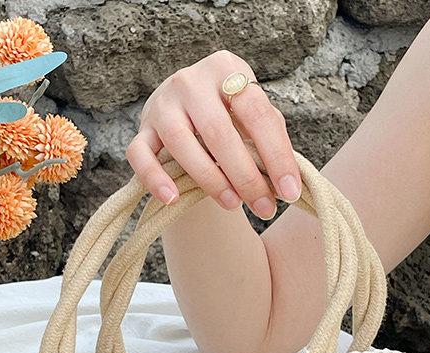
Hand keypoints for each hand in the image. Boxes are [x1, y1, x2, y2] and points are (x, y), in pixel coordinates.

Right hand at [126, 50, 301, 218]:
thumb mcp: (254, 117)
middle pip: (218, 131)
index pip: (256, 113)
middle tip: (263, 207)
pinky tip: (173, 198)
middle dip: (245, 176)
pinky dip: (154, 178)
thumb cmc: (230, 117)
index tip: (290, 191)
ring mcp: (162, 104)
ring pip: (180, 143)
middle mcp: (191, 81)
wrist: (189, 111)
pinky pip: (140, 155)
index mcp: (227, 69)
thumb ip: (271, 138)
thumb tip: (289, 182)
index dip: (276, 156)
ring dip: (209, 179)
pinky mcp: (142, 129)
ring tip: (232, 204)